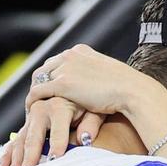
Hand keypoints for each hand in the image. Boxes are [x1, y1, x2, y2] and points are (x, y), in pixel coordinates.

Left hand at [0, 45, 162, 165]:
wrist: (134, 91)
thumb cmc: (129, 91)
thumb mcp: (110, 78)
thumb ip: (97, 80)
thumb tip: (98, 91)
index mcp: (81, 51)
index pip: (58, 61)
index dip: (51, 77)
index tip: (49, 92)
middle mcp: (70, 55)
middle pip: (44, 69)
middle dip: (39, 85)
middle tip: (37, 102)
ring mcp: (65, 67)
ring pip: (38, 80)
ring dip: (34, 95)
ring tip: (33, 110)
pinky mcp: (62, 83)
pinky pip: (38, 92)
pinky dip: (32, 102)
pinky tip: (32, 114)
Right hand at [0, 98, 104, 165]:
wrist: (77, 90)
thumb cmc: (89, 104)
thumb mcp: (94, 111)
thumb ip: (91, 123)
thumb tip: (85, 139)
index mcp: (59, 107)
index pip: (58, 131)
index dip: (57, 145)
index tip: (55, 161)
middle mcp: (41, 111)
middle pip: (34, 138)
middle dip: (30, 157)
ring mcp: (31, 120)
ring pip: (20, 141)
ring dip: (16, 159)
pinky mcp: (26, 127)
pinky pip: (14, 143)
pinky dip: (7, 157)